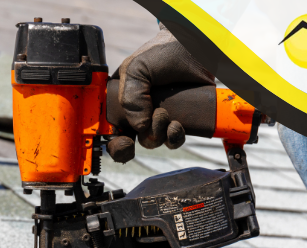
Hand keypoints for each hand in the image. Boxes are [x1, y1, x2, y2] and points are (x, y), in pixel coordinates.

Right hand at [107, 23, 213, 162]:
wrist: (194, 46)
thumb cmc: (161, 52)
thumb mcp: (135, 68)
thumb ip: (129, 97)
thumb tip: (141, 126)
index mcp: (122, 102)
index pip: (111, 131)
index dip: (115, 142)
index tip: (125, 141)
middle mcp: (139, 113)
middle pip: (133, 141)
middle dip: (141, 137)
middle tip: (148, 124)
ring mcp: (159, 118)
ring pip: (154, 141)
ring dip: (158, 133)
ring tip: (164, 113)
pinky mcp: (180, 120)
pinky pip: (174, 140)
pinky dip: (174, 137)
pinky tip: (176, 124)